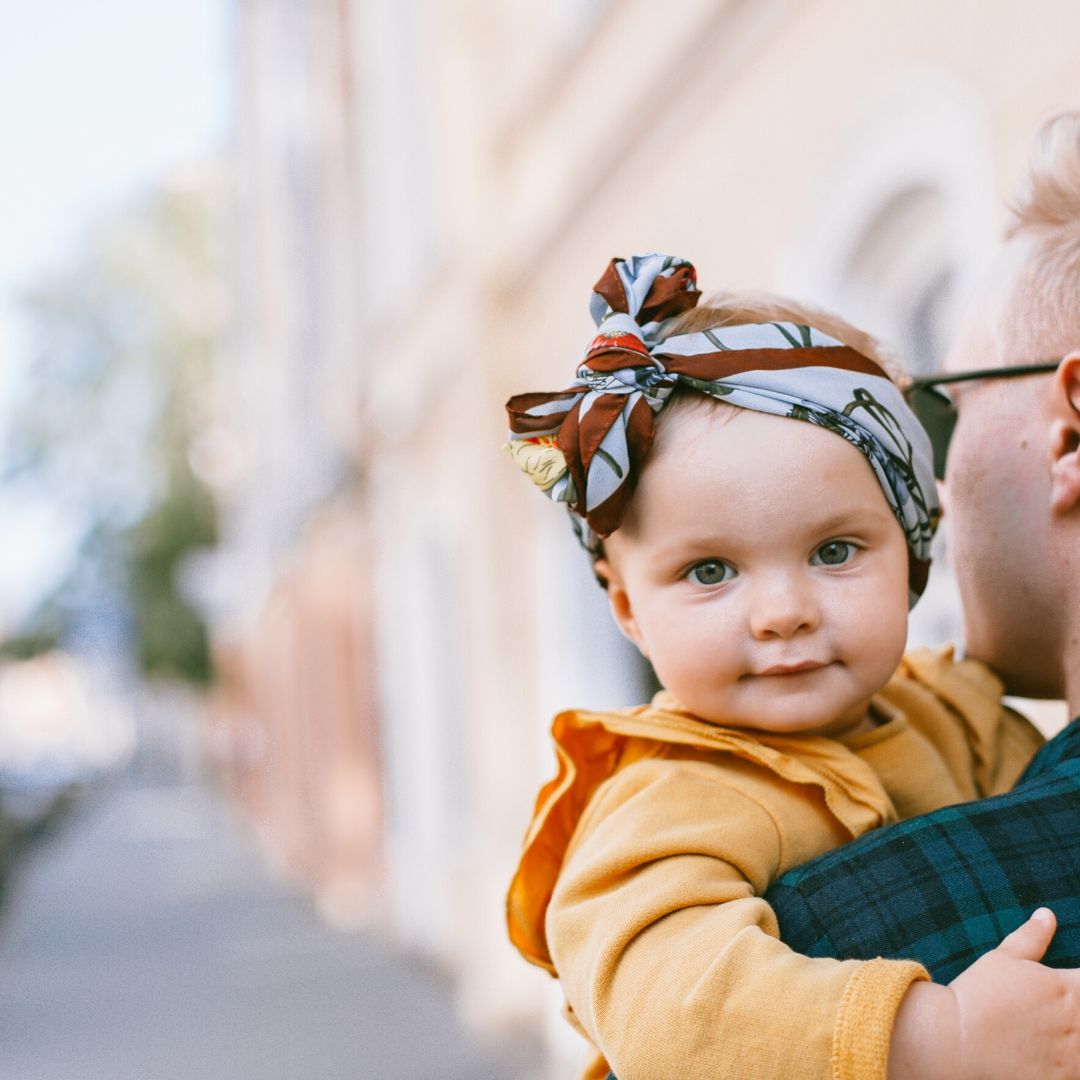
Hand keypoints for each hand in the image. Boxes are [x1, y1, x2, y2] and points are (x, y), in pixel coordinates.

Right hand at [889, 908, 1079, 1078]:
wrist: (956, 1040)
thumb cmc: (978, 995)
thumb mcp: (1003, 959)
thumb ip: (1032, 937)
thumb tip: (1047, 915)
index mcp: (1068, 989)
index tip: (1072, 987)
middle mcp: (1078, 1022)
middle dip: (1077, 1012)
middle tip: (1059, 1012)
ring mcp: (1073, 1057)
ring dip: (1076, 1041)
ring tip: (1055, 1037)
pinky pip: (1076, 1074)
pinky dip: (1068, 1067)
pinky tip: (1053, 1060)